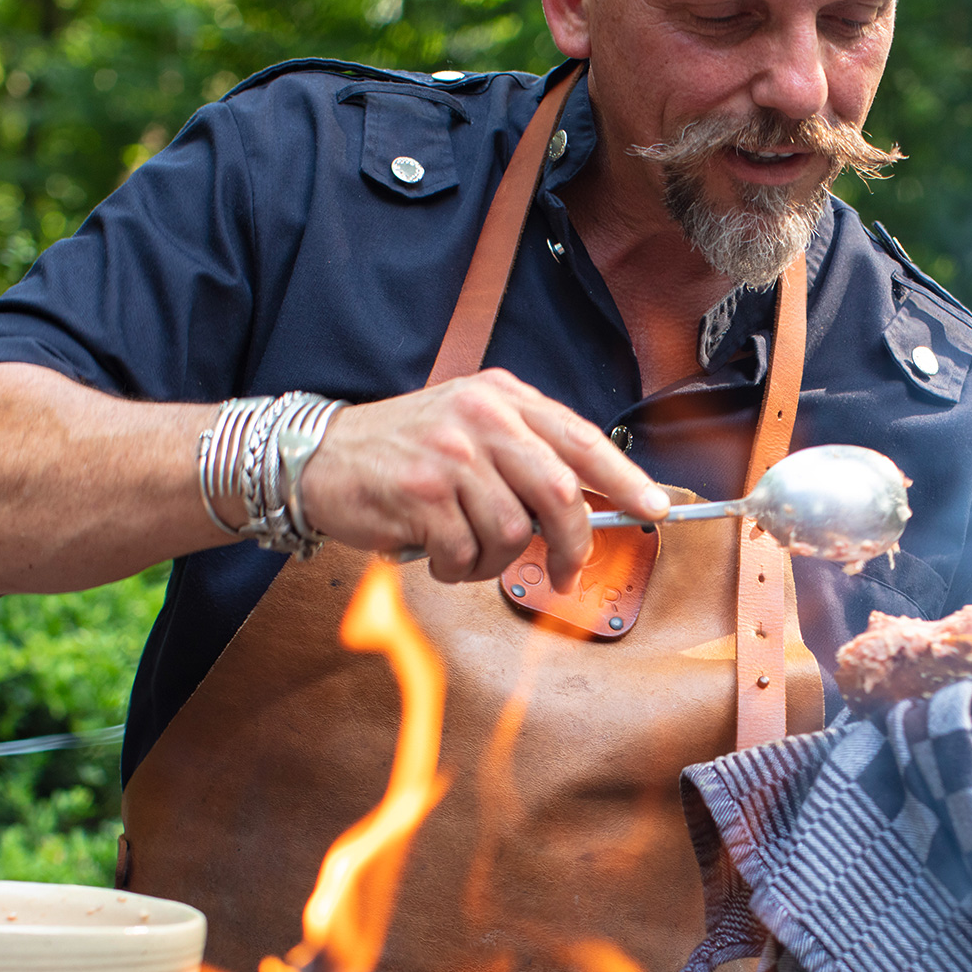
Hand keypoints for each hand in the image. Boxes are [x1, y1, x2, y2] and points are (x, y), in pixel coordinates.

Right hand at [299, 369, 668, 589]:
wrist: (318, 458)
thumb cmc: (404, 453)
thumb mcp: (470, 430)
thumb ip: (526, 457)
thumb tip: (588, 507)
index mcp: (503, 398)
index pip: (582, 439)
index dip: (624, 478)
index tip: (653, 508)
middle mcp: (482, 418)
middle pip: (560, 492)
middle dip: (572, 544)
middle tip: (567, 572)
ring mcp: (451, 454)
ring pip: (512, 532)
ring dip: (494, 560)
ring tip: (465, 549)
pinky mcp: (422, 493)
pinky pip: (467, 554)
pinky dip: (457, 568)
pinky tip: (437, 552)